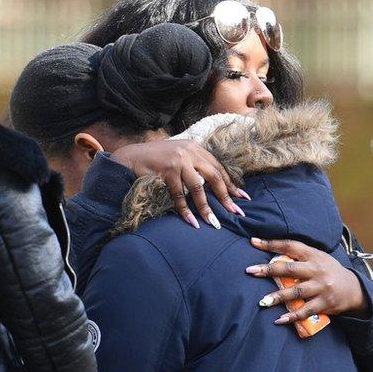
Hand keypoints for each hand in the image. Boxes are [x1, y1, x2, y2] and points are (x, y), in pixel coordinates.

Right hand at [111, 139, 247, 228]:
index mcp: (195, 148)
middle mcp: (189, 152)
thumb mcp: (178, 158)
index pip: (218, 167)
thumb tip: (212, 185)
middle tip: (235, 212)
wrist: (130, 156)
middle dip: (226, 196)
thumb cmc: (155, 161)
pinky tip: (192, 221)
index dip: (231, 183)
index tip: (241, 198)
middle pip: (214, 176)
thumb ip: (194, 167)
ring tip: (213, 223)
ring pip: (198, 188)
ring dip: (206, 208)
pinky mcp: (167, 171)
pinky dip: (185, 210)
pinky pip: (179, 195)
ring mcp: (178, 161)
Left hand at [246, 238, 369, 322]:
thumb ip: (299, 257)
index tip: (253, 242)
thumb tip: (270, 255)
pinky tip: (279, 319)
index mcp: (313, 255)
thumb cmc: (328, 271)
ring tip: (262, 302)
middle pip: (289, 268)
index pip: (290, 246)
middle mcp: (317, 269)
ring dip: (278, 297)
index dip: (271, 243)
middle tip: (250, 271)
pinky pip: (305, 311)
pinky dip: (292, 316)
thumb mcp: (317, 258)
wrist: (354, 288)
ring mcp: (321, 287)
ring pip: (296, 292)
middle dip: (269, 270)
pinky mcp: (324, 303)